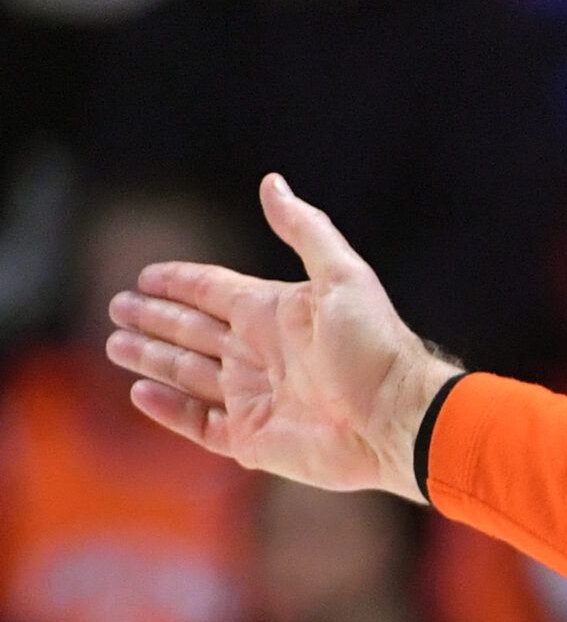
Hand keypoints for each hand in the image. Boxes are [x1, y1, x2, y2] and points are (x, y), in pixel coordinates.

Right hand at [105, 174, 460, 500]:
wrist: (396, 418)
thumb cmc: (374, 347)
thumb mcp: (343, 277)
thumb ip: (306, 230)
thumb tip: (272, 183)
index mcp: (274, 313)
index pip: (213, 291)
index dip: (179, 283)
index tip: (145, 276)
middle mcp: (260, 353)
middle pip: (193, 330)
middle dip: (155, 318)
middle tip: (116, 307)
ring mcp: (255, 397)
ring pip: (188, 374)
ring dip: (152, 358)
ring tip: (115, 344)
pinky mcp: (252, 439)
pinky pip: (199, 424)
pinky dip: (168, 410)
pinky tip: (139, 393)